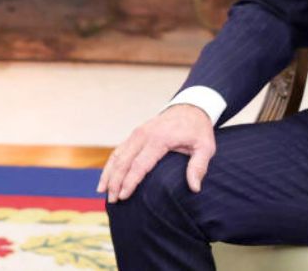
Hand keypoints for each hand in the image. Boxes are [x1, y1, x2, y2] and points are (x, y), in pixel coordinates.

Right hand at [97, 104, 215, 202]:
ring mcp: (137, 133)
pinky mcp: (135, 135)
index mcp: (159, 139)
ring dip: (108, 173)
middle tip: (112, 200)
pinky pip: (118, 150)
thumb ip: (198, 166)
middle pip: (124, 161)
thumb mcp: (205, 147)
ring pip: (117, 155)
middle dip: (115, 181)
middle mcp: (143, 135)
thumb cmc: (198, 130)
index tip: (123, 196)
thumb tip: (194, 188)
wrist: (190, 108)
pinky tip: (106, 177)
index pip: (140, 164)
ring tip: (102, 191)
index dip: (130, 182)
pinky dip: (110, 164)